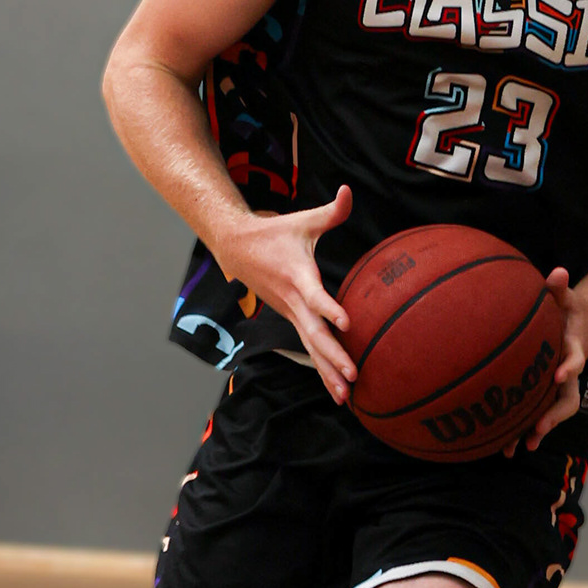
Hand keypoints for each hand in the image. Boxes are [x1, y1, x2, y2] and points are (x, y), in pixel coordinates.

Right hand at [214, 185, 357, 401]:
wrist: (235, 248)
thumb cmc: (274, 232)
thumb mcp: (303, 219)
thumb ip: (331, 211)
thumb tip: (349, 191)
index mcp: (298, 276)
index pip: (315, 296)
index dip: (330, 309)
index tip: (346, 323)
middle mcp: (293, 301)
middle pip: (313, 334)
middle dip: (332, 356)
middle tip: (352, 375)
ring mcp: (290, 313)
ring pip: (310, 348)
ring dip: (327, 373)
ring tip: (346, 396)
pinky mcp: (291, 319)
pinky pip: (308, 348)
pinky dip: (322, 369)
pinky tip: (337, 389)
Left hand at [518, 268, 587, 448]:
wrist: (580, 328)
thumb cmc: (568, 310)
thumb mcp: (566, 298)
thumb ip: (560, 288)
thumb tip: (558, 271)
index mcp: (573, 350)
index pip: (575, 361)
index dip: (569, 368)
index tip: (559, 376)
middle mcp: (569, 375)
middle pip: (567, 400)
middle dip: (554, 415)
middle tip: (539, 427)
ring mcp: (559, 388)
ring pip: (552, 414)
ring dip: (538, 430)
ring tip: (522, 445)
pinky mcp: (546, 395)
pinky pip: (537, 416)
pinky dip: (523, 431)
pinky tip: (505, 447)